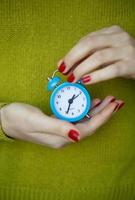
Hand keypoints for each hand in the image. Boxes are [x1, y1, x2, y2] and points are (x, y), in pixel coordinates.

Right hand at [0, 97, 123, 148]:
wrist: (5, 119)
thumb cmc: (18, 119)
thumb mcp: (37, 122)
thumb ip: (57, 128)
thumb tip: (78, 135)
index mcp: (61, 138)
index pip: (88, 129)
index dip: (102, 117)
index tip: (113, 106)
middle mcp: (64, 136)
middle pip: (90, 125)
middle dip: (104, 114)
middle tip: (116, 101)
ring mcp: (61, 130)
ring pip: (85, 120)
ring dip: (97, 111)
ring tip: (108, 100)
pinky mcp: (58, 122)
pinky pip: (77, 116)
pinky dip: (86, 108)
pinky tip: (91, 102)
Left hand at [57, 25, 134, 83]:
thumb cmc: (123, 58)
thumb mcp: (106, 51)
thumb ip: (88, 55)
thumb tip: (65, 64)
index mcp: (111, 32)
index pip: (86, 40)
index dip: (71, 53)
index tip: (61, 65)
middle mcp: (118, 38)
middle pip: (90, 44)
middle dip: (73, 58)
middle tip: (64, 71)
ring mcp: (125, 50)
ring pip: (98, 57)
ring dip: (82, 69)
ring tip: (73, 78)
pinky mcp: (130, 65)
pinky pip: (110, 70)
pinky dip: (96, 76)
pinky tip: (86, 81)